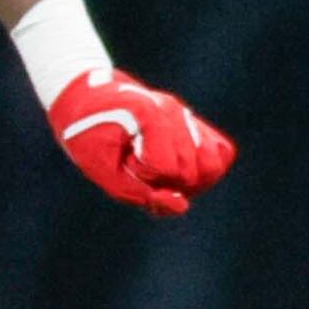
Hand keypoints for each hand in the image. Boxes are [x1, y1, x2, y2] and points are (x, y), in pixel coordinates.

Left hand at [49, 68, 234, 216]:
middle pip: (192, 173)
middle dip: (164, 181)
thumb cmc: (89, 136)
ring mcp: (187, 116)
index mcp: (148, 114)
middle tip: (137, 166)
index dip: (144, 176)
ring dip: (187, 180)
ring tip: (158, 172)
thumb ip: (138, 192)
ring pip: (213, 166)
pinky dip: (204, 171)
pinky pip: (222, 155)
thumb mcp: (99, 169)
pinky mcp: (197, 125)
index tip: (125, 159)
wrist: (86, 103)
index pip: (167, 168)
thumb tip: (182, 206)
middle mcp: (174, 111)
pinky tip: (175, 169)